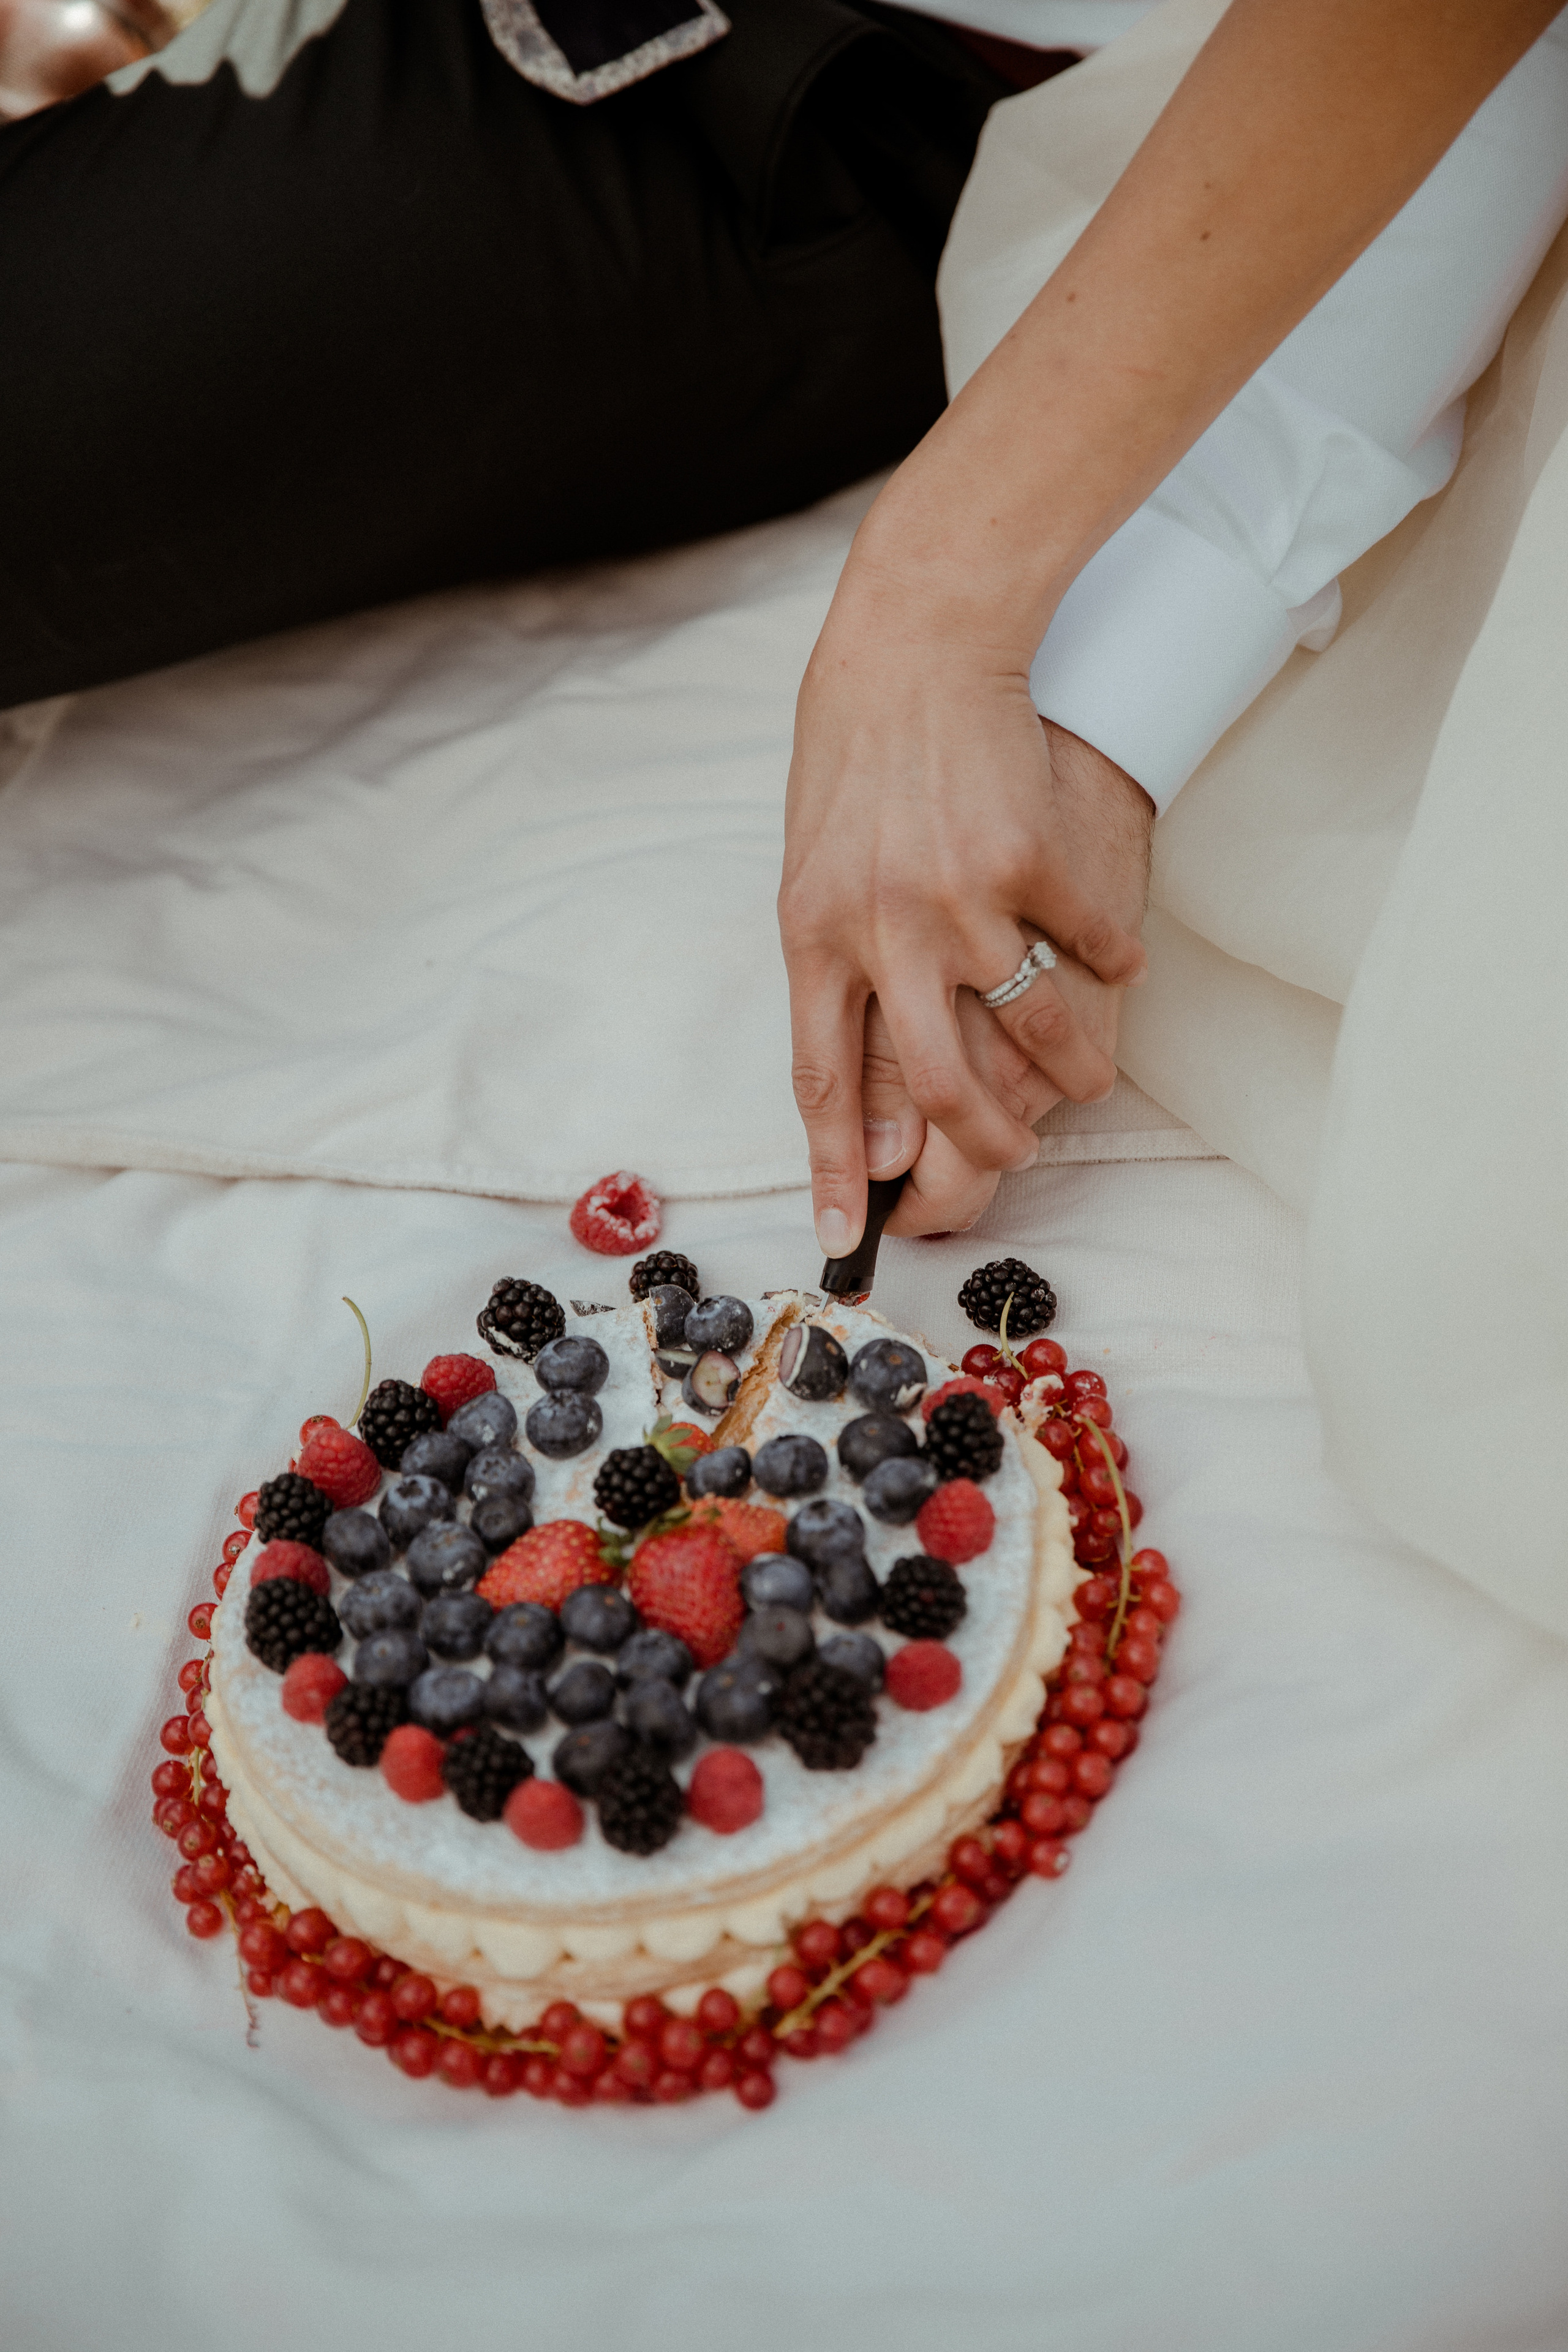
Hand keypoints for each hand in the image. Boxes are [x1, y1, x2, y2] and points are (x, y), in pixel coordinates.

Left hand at [781, 564, 1152, 1251]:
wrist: (919, 634)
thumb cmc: (857, 751)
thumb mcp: (813, 864)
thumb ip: (837, 968)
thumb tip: (871, 1089)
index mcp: (814, 935)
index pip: (823, 1080)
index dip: (838, 1167)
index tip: (847, 1236)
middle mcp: (884, 927)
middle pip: (939, 1085)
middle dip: (985, 1148)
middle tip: (1015, 1158)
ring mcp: (963, 896)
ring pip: (1034, 1031)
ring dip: (1074, 1070)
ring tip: (1086, 1078)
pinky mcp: (1033, 859)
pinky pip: (1093, 943)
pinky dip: (1114, 961)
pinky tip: (1118, 959)